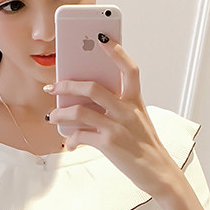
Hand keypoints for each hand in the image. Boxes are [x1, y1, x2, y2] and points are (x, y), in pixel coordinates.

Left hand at [45, 36, 183, 199]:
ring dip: (60, 113)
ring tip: (52, 116)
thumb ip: (115, 107)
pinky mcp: (109, 144)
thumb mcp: (136, 119)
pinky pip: (80, 135)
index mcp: (135, 100)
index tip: (102, 37)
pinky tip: (69, 142)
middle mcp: (127, 110)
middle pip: (92, 87)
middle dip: (67, 84)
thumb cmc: (143, 144)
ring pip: (79, 111)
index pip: (129, 69)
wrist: (157, 172)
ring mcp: (117, 126)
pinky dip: (70, 139)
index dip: (117, 51)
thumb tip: (83, 102)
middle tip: (53, 86)